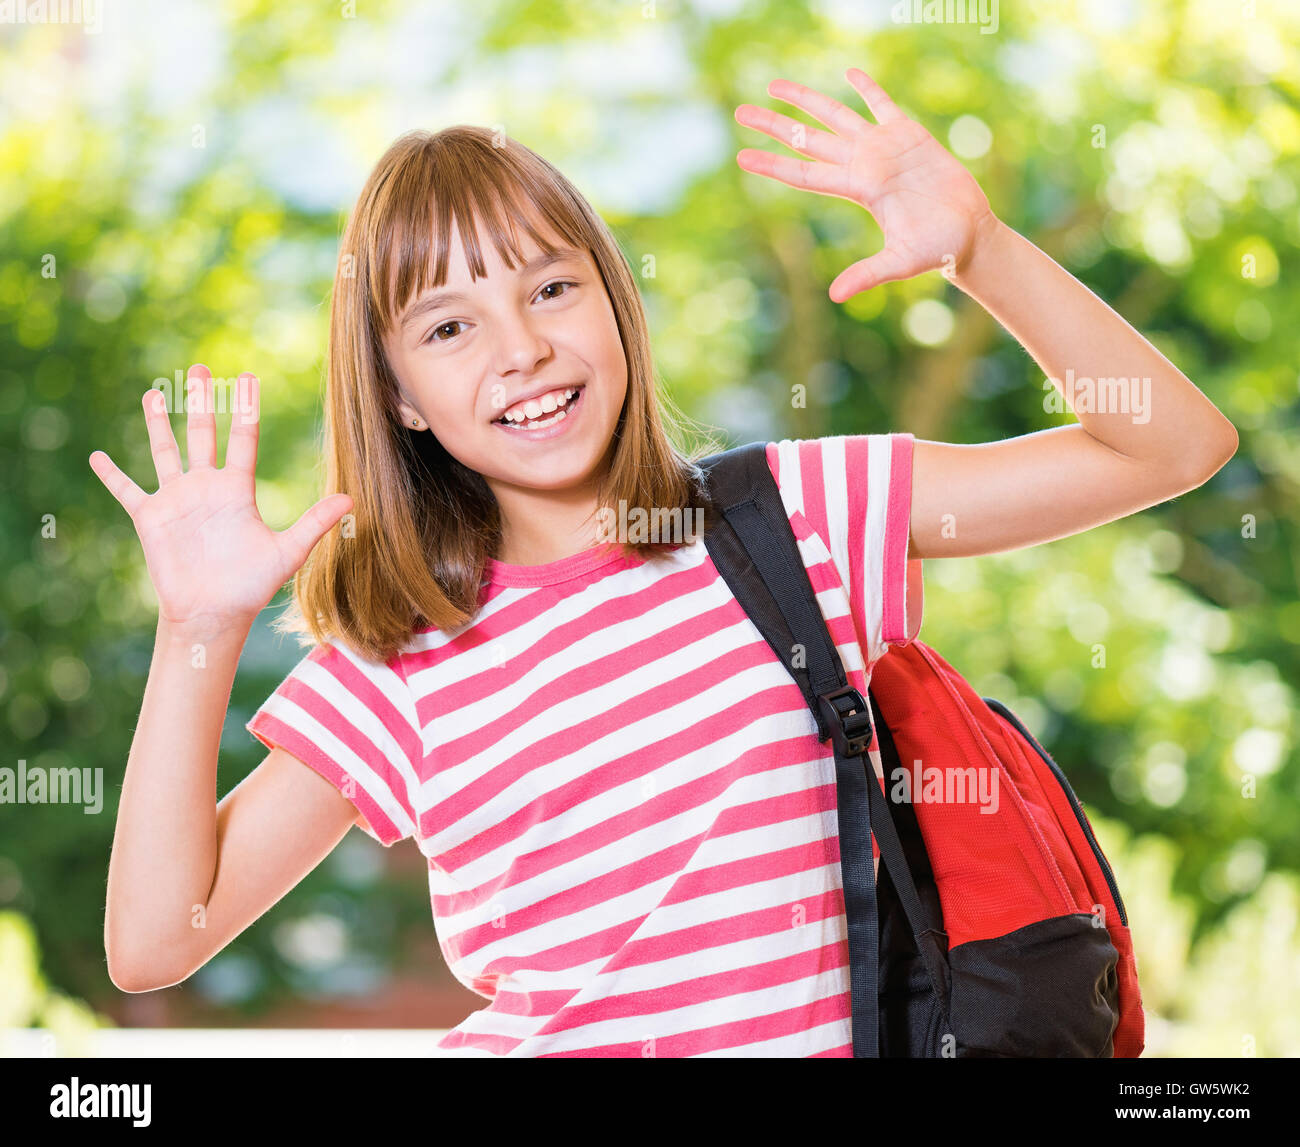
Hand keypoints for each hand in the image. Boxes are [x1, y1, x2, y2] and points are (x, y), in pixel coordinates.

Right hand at [89, 365, 352, 635]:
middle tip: (201, 368)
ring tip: (154, 393)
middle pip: (202, 434)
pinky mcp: (151, 518)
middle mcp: (206, 487)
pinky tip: (96, 457)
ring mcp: (177, 500)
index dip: (244, 408)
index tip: (247, 376)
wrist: (214, 614)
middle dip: (201, 401)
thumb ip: (315, 522)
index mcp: (237, 489)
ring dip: (157, 423)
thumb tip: (351, 499)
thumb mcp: (288, 551)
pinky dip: (111, 476)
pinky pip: (127, 491)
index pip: (242, 438)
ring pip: (165, 451)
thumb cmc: (251, 586)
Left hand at [735, 67, 996, 299]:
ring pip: (835, 116)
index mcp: (857, 188)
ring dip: (806, 99)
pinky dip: (867, 88)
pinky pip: (882, 105)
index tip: (741, 157)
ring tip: (775, 84)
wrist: (967, 233)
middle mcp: (862, 165)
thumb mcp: (899, 262)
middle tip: (740, 113)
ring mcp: (883, 147)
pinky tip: (849, 72)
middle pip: (808, 139)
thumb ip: (867, 274)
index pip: (804, 174)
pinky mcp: (909, 134)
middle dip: (775, 125)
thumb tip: (835, 296)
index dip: (773, 165)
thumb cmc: (934, 249)